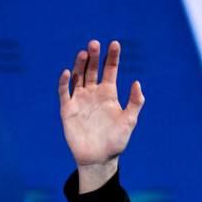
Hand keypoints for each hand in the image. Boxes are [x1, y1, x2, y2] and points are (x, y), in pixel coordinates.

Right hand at [58, 40, 144, 167]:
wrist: (99, 158)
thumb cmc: (116, 140)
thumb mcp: (130, 121)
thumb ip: (135, 102)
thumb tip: (137, 82)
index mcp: (109, 94)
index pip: (110, 71)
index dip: (112, 57)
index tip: (115, 44)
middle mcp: (93, 94)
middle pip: (93, 70)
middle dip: (94, 57)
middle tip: (94, 43)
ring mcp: (80, 100)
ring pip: (78, 77)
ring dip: (80, 65)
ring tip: (84, 53)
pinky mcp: (68, 109)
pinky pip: (65, 92)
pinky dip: (65, 82)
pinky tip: (67, 72)